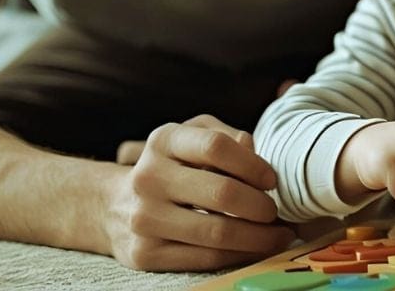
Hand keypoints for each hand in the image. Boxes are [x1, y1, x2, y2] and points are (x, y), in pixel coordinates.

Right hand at [104, 114, 295, 270]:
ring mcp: (145, 218)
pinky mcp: (145, 254)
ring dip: (259, 237)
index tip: (271, 180)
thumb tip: (252, 150)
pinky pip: (206, 259)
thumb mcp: (192, 136)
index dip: (253, 164)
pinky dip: (240, 255)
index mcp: (164, 141)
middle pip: (222, 193)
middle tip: (276, 211)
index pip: (216, 146)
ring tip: (279, 235)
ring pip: (217, 232)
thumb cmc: (172, 166)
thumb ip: (225, 135)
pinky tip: (256, 249)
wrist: (115, 207)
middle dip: (261, 206)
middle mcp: (149, 178)